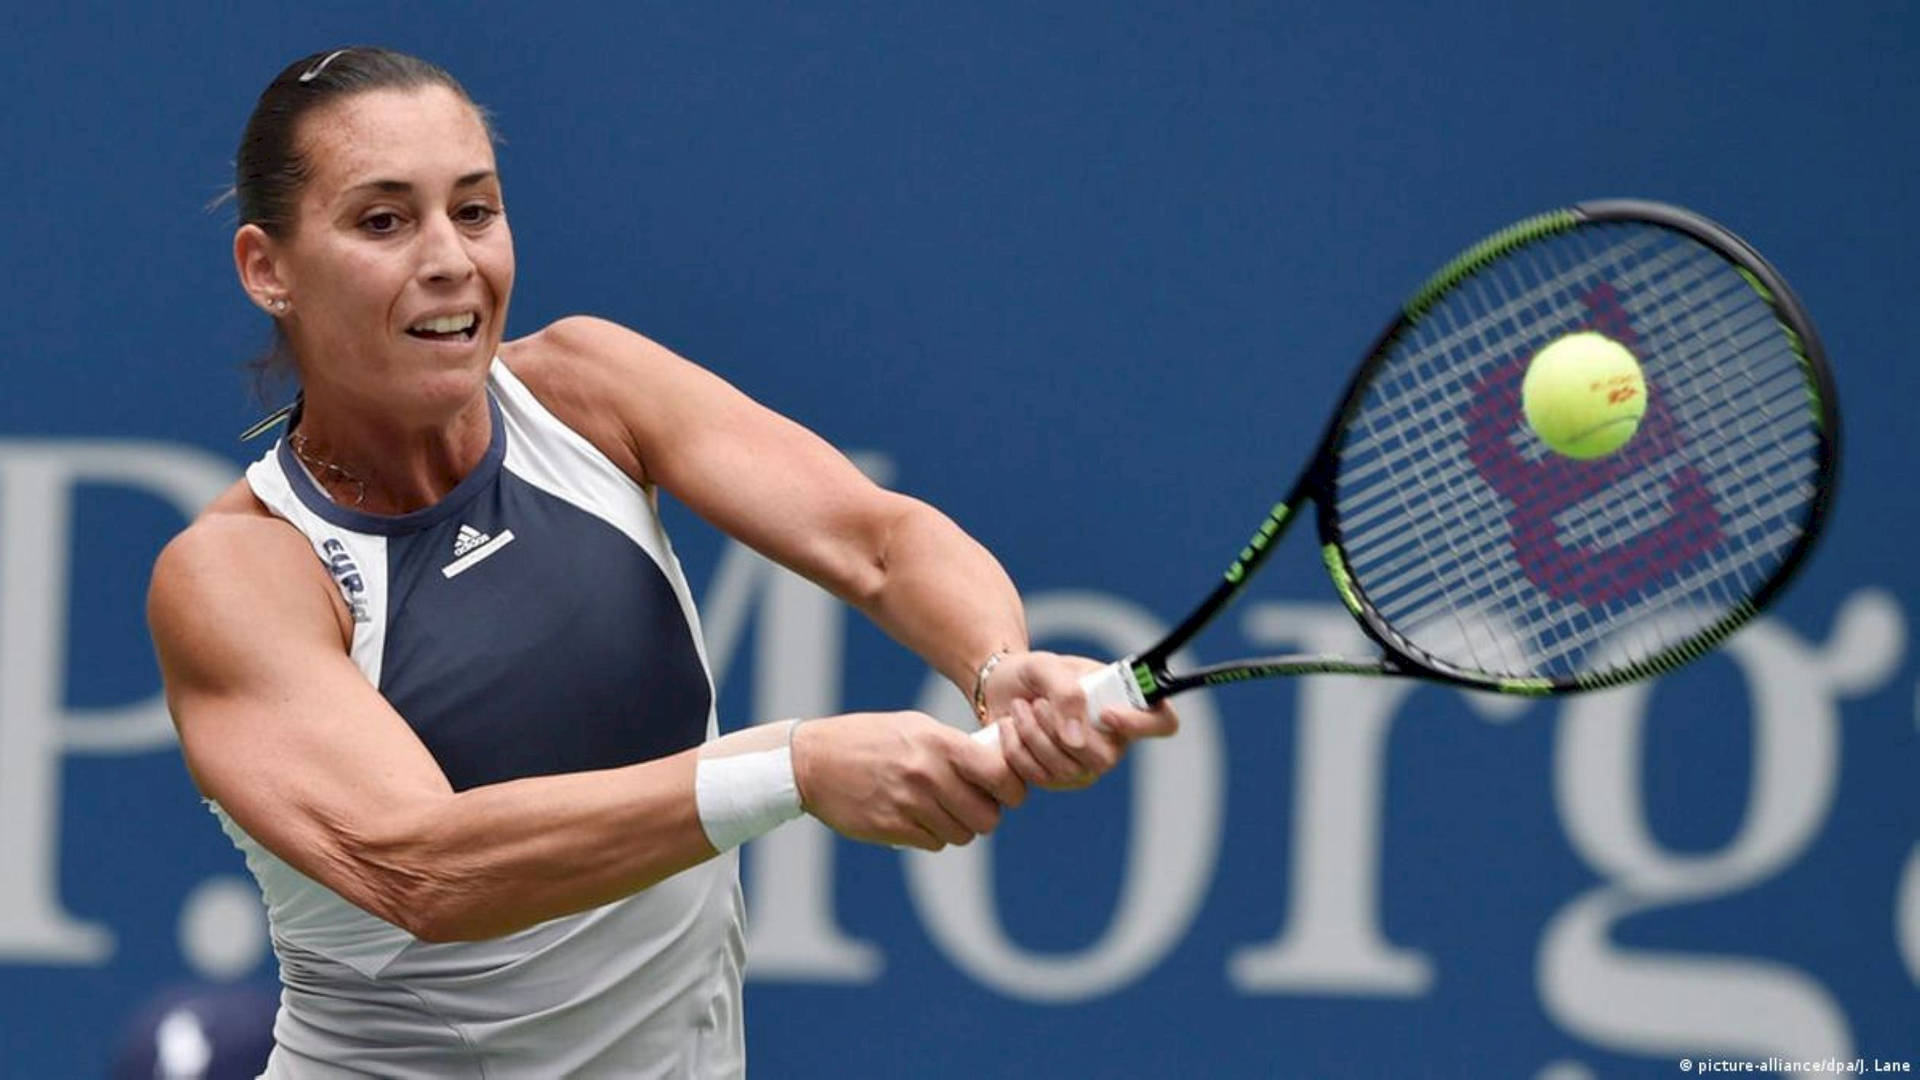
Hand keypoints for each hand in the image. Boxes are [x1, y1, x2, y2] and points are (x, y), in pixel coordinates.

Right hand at [790, 711, 1026, 849]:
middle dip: (984, 815)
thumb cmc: (870, 739)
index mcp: (939, 744)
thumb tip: (997, 766)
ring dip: (957, 827)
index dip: (1012, 789)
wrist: (813, 761)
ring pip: (961, 835)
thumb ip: (955, 747)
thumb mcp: (915, 727)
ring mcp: (908, 804)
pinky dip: (931, 836)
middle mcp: (927, 775)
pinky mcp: (891, 829)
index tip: (1007, 791)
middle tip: (972, 805)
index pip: (1000, 775)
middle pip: (986, 818)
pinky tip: (915, 817)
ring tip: (939, 810)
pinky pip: (933, 844)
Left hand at [980, 651, 1179, 789]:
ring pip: (1065, 770)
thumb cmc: (1034, 673)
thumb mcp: (1047, 667)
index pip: (1162, 722)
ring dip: (1032, 735)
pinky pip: (1038, 778)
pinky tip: (1009, 727)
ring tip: (1019, 708)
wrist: (1000, 686)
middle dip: (1059, 730)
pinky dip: (1016, 749)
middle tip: (1037, 703)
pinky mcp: (1054, 780)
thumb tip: (1076, 740)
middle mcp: (1111, 741)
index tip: (1106, 713)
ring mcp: (1084, 766)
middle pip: (1103, 758)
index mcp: (1123, 705)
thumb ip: (1066, 693)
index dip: (1142, 724)